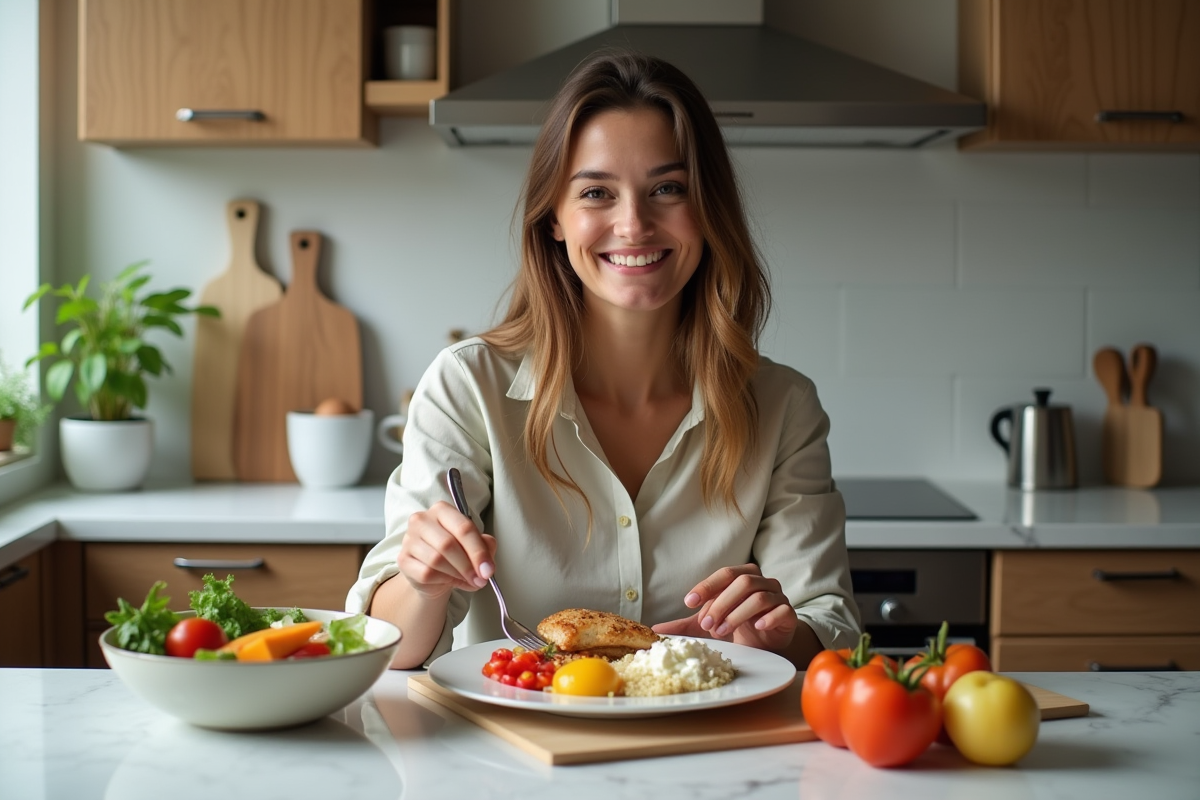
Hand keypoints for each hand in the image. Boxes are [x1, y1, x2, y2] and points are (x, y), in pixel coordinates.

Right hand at [397, 501, 496, 600]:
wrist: (433, 574)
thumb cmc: (454, 554)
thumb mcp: (474, 546)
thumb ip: (485, 547)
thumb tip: (487, 564)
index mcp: (442, 510)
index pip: (463, 528)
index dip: (478, 551)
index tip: (488, 569)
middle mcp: (422, 520)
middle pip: (448, 544)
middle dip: (468, 565)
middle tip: (480, 578)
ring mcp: (409, 539)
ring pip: (437, 560)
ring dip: (456, 574)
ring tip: (466, 579)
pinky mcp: (403, 559)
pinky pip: (426, 573)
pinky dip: (443, 580)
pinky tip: (448, 580)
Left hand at [652, 564, 796, 651]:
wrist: (768, 642)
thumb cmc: (739, 626)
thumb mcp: (709, 624)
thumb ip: (686, 625)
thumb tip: (656, 629)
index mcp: (743, 576)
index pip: (724, 574)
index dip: (706, 587)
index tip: (688, 602)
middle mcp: (762, 582)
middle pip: (741, 583)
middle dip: (720, 604)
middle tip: (706, 624)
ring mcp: (778, 596)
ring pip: (759, 597)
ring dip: (737, 614)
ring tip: (721, 631)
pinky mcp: (790, 614)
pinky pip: (782, 611)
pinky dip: (768, 618)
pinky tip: (756, 628)